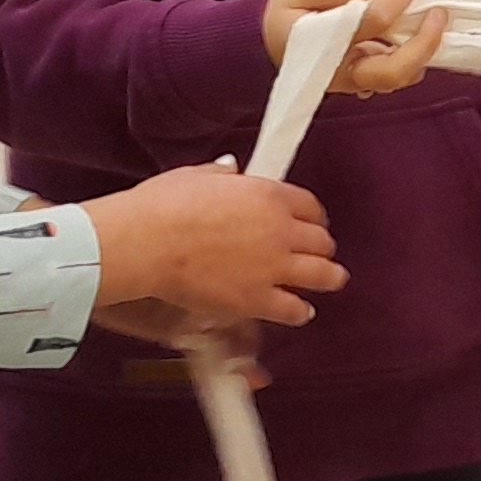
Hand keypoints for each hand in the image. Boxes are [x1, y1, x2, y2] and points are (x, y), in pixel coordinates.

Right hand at [83, 167, 342, 329]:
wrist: (147, 242)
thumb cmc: (164, 205)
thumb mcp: (197, 175)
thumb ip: (224, 175)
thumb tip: (233, 168)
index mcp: (268, 195)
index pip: (311, 206)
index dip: (314, 216)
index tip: (312, 223)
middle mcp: (280, 230)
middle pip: (322, 240)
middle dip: (321, 246)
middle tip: (318, 252)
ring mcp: (272, 267)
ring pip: (323, 275)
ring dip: (329, 277)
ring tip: (332, 280)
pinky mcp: (257, 299)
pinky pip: (294, 310)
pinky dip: (300, 311)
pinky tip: (301, 311)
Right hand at [264, 0, 450, 97]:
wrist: (261, 45)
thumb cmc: (282, 15)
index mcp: (323, 45)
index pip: (373, 21)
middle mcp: (342, 72)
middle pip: (394, 71)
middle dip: (425, 43)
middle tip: (439, 12)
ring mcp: (354, 83)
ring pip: (398, 78)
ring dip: (422, 51)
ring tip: (432, 19)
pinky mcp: (362, 82)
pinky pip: (394, 74)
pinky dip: (412, 54)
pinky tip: (416, 30)